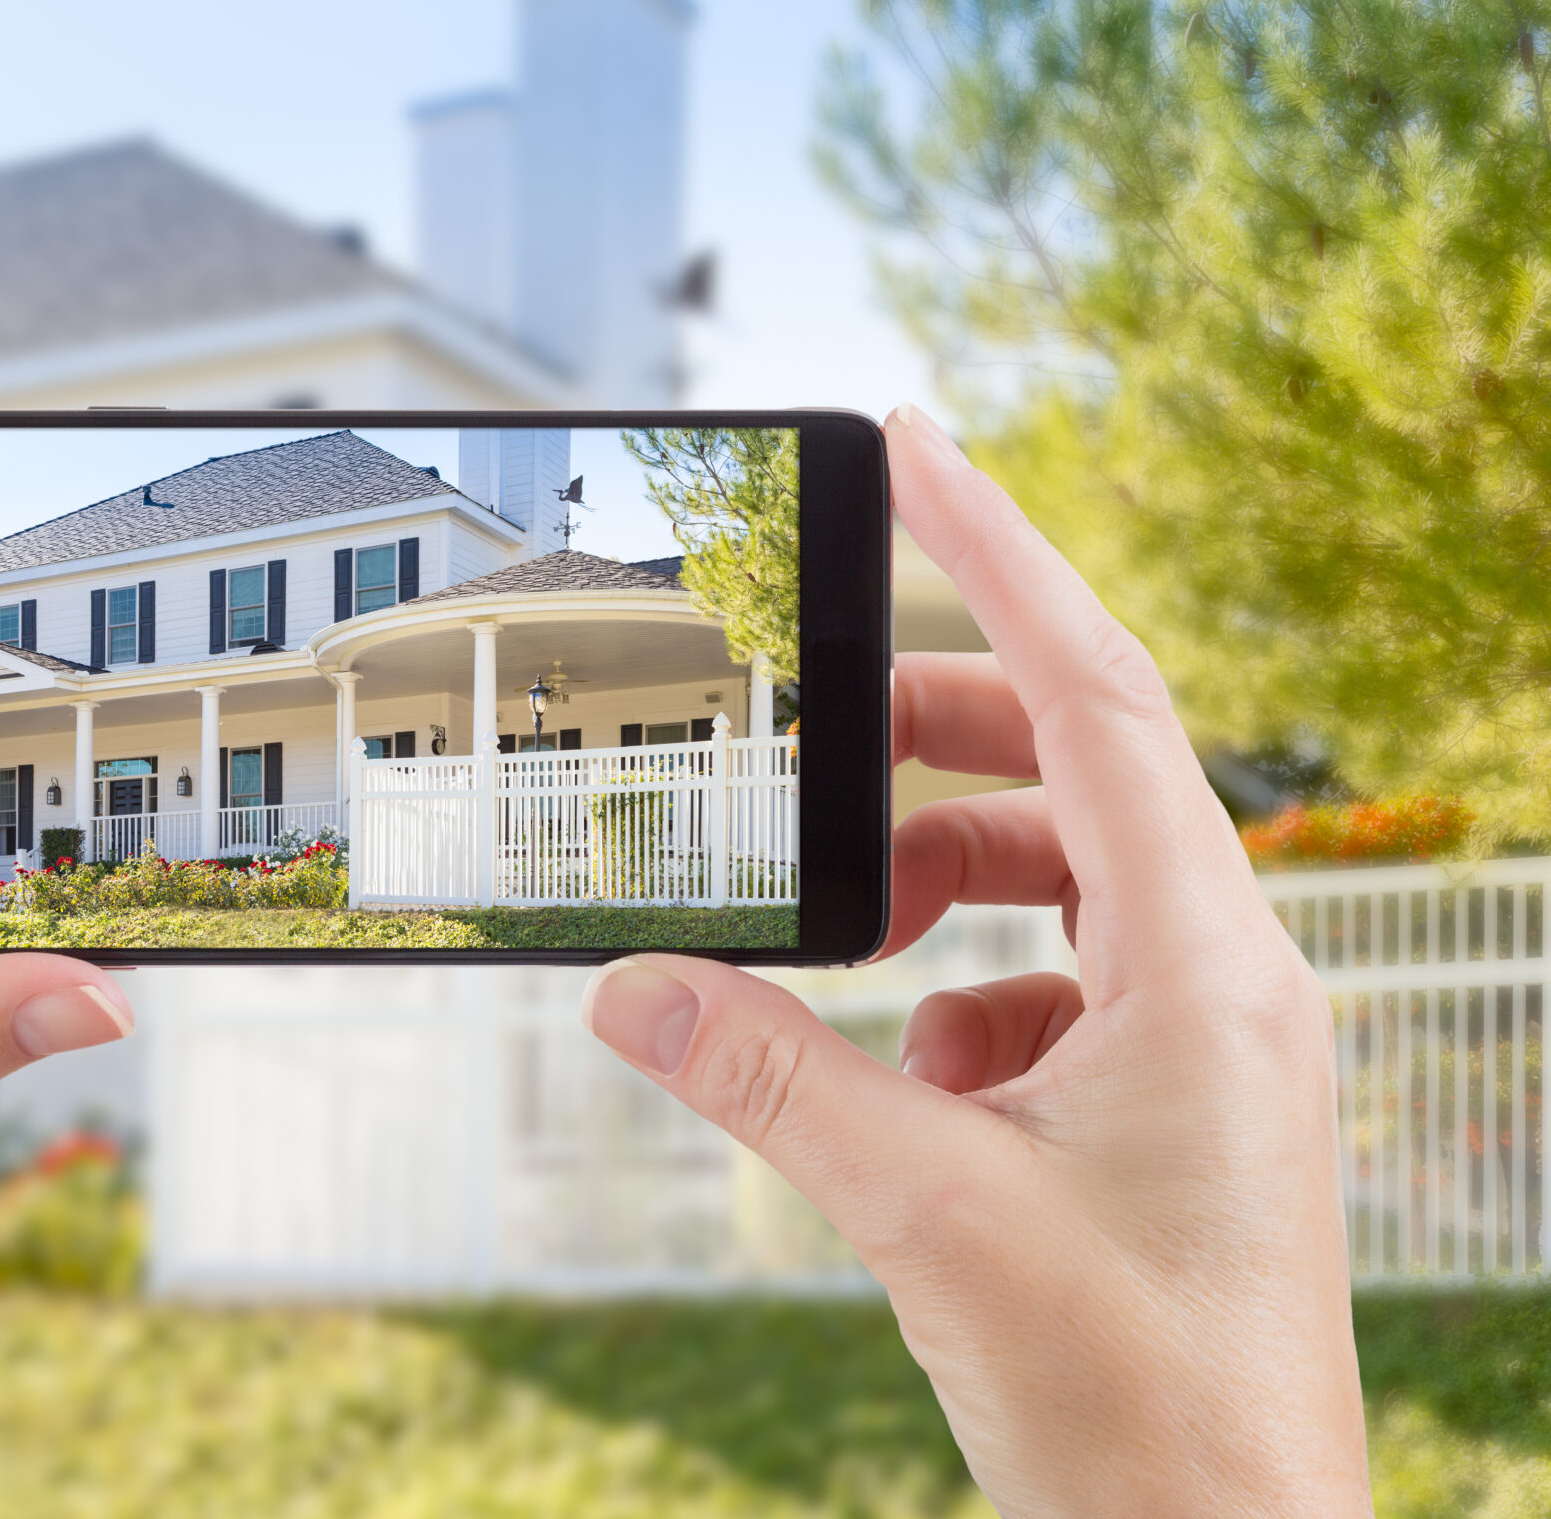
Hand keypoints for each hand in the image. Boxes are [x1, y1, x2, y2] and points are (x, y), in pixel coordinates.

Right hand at [581, 405, 1369, 1516]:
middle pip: (1073, 773)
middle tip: (812, 737)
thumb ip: (769, 1076)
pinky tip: (906, 1075)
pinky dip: (961, 990)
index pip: (1097, 695)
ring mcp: (1203, 1047)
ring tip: (839, 927)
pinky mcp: (1166, 1109)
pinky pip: (1053, 984)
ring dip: (939, 880)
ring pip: (1061, 881)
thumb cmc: (1139, 1402)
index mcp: (1206, 965)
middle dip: (934, 741)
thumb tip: (627, 984)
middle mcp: (1224, 980)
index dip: (1000, 555)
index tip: (912, 448)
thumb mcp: (925, 1212)